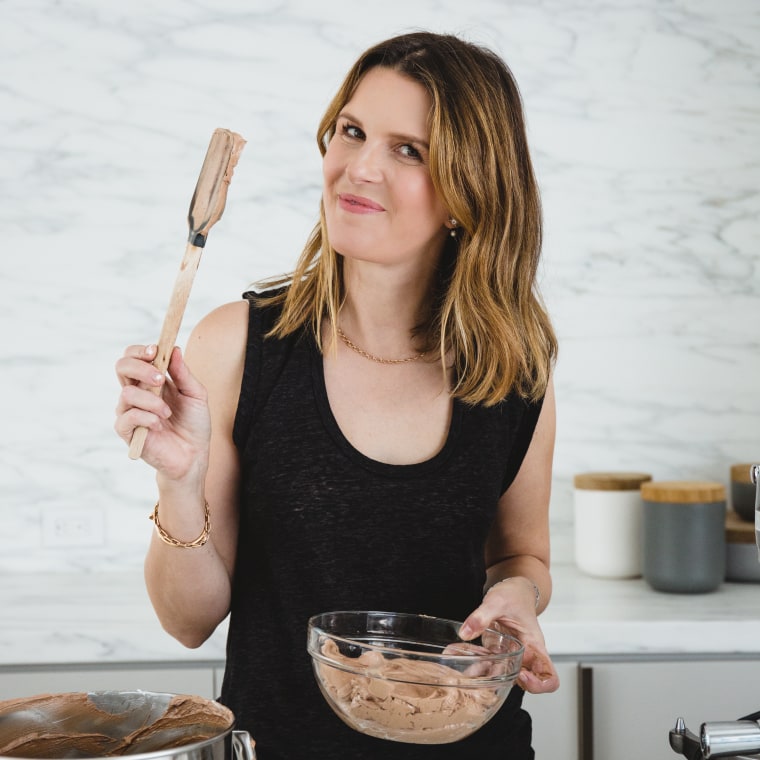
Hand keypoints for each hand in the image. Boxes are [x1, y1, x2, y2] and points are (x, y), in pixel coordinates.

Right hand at [114, 344, 210, 479]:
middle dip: (140, 368)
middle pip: (122, 367)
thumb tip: (174, 348)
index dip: (141, 350)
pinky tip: (159, 425)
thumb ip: (184, 374)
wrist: (194, 455)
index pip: (135, 357)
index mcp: (151, 381)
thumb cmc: (194, 424)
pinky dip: (146, 418)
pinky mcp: (127, 432)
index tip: (155, 350)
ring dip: (151, 401)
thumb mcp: (196, 395)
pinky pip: (128, 417)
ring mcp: (130, 411)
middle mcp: (137, 393)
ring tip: (168, 413)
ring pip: (127, 394)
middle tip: (159, 378)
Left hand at [458, 578, 558, 693]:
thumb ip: (482, 617)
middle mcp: (526, 655)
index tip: (521, 676)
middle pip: (524, 684)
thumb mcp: (498, 602)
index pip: (549, 678)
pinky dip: (474, 662)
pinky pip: (488, 663)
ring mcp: (512, 655)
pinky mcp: (499, 651)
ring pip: (502, 675)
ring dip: (483, 675)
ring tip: (463, 672)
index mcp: (535, 646)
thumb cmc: (516, 595)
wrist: (514, 589)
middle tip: (481, 679)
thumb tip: (466, 633)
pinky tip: (457, 656)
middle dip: (502, 684)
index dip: (538, 684)